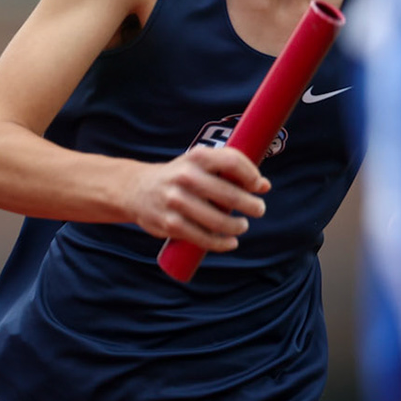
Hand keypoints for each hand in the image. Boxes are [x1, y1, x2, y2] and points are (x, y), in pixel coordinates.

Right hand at [126, 146, 269, 251]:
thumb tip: (264, 186)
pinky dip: (221, 243)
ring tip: (242, 226)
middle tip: (258, 210)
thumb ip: (229, 171)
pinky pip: (202, 237)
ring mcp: (176, 201)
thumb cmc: (178, 176)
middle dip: (251, 205)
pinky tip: (230, 242)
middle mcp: (185, 176)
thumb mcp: (198, 164)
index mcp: (196, 157)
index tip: (259, 186)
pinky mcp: (169, 223)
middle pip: (229, 194)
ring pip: (218, 220)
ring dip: (237, 226)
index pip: (233, 162)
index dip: (251, 175)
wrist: (136, 189)